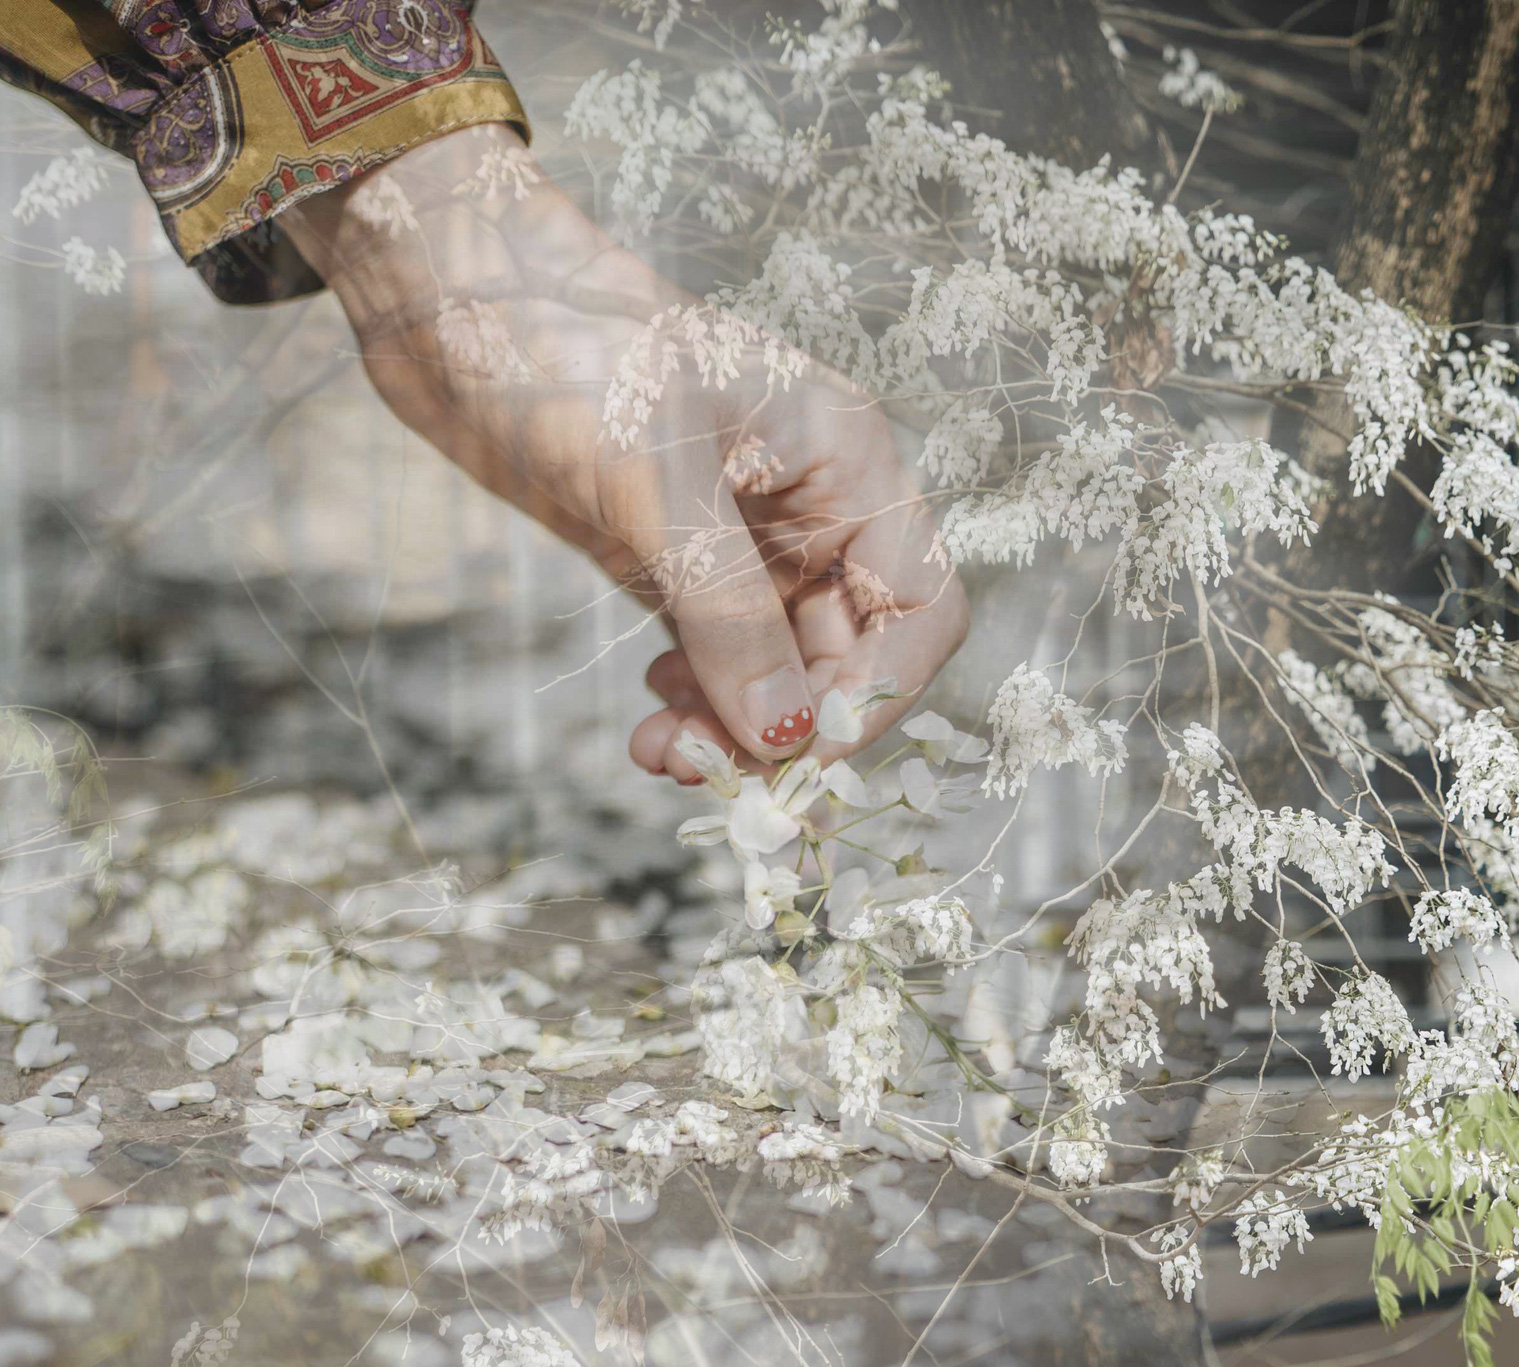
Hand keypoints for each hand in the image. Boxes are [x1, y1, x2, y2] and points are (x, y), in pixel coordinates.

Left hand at [277, 125, 964, 779]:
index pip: (919, 607)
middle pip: (852, 654)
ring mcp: (748, 539)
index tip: (802, 753)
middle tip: (705, 770)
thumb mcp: (656, 485)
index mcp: (849, 463)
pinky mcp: (680, 562)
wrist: (451, 295)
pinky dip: (699, 703)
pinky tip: (653, 713)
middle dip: (789, 724)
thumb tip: (780, 735)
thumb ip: (728, 615)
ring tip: (662, 752)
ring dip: (736, 727)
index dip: (877, 691)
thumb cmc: (567, 349)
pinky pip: (721, 660)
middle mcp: (816, 507)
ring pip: (782, 670)